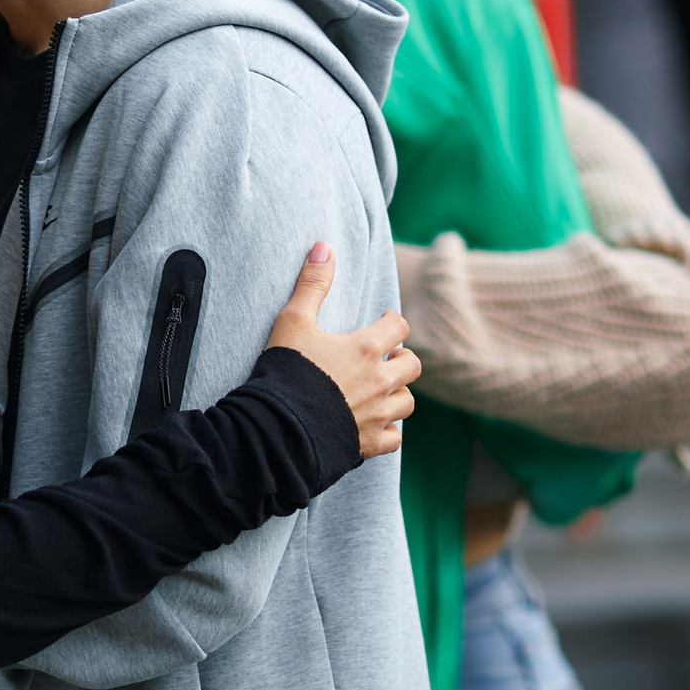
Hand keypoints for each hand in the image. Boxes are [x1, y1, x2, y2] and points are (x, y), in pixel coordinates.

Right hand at [264, 241, 420, 457]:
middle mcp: (380, 381)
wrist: (277, 428)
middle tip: (385, 356)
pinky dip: (389, 429)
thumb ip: (312, 284)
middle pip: (412, 364)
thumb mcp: (293, 322)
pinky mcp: (370, 443)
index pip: (399, 326)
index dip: (393, 322)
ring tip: (381, 389)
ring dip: (398, 392)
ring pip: (407, 402)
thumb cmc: (286, 371)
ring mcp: (378, 414)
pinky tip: (374, 423)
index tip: (384, 322)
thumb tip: (324, 246)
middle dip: (402, 358)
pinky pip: (394, 437)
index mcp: (366, 349)